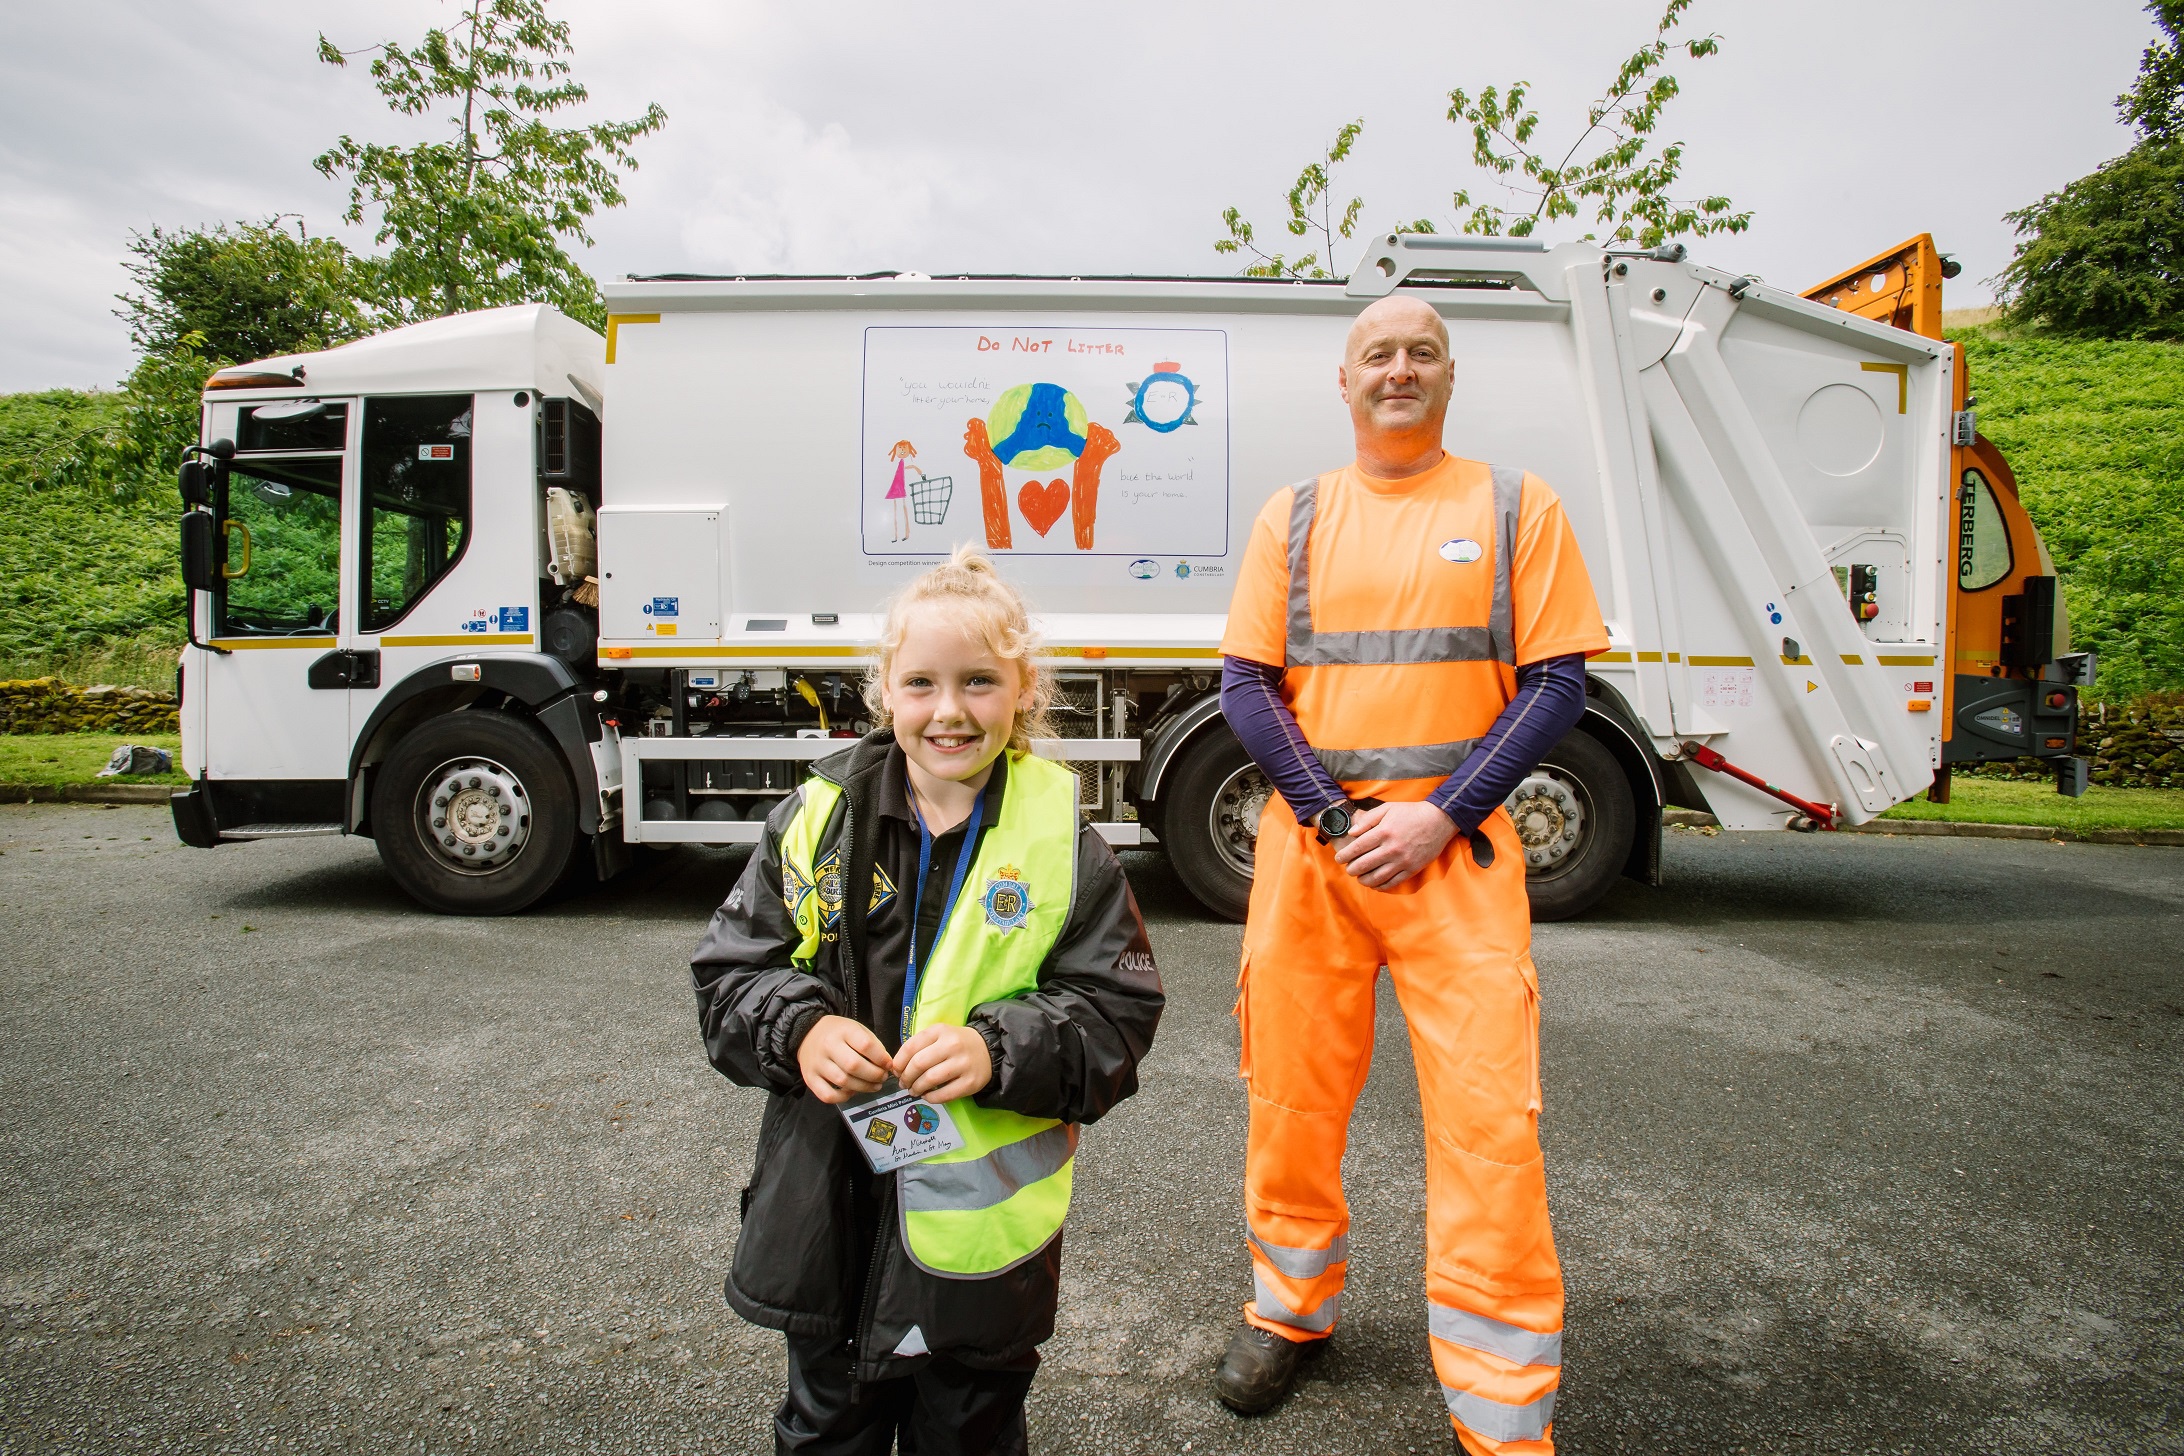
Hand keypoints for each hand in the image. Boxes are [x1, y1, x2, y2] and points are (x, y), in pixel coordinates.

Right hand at [796, 1014, 890, 1104]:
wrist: (807, 1034)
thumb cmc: (838, 1033)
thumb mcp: (856, 1028)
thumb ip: (872, 1044)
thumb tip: (885, 1065)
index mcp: (843, 1031)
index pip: (865, 1045)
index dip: (881, 1058)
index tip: (888, 1064)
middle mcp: (828, 1046)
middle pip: (854, 1066)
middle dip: (874, 1075)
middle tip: (882, 1077)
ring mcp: (817, 1064)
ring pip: (843, 1081)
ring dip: (863, 1087)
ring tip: (873, 1086)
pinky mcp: (810, 1079)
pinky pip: (827, 1095)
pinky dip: (843, 1098)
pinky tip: (852, 1092)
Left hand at [892, 1023, 992, 1103]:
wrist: (988, 1049)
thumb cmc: (957, 1043)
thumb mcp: (939, 1035)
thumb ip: (919, 1046)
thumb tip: (897, 1067)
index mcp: (940, 1031)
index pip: (911, 1047)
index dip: (899, 1062)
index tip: (896, 1070)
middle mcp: (952, 1045)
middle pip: (918, 1064)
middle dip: (906, 1077)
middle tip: (903, 1083)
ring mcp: (963, 1064)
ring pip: (930, 1079)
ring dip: (916, 1088)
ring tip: (914, 1090)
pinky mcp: (970, 1082)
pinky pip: (944, 1094)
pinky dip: (931, 1097)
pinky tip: (927, 1095)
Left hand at [1333, 800, 1456, 890]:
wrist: (1438, 820)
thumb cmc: (1411, 813)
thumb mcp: (1387, 808)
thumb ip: (1368, 820)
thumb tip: (1352, 833)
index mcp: (1383, 832)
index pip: (1357, 848)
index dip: (1345, 855)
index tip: (1338, 859)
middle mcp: (1391, 848)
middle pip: (1364, 865)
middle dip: (1352, 869)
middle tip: (1348, 869)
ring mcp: (1402, 861)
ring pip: (1377, 877)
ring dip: (1363, 880)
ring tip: (1359, 877)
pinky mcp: (1412, 869)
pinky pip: (1393, 882)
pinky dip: (1380, 886)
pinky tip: (1374, 884)